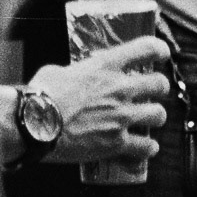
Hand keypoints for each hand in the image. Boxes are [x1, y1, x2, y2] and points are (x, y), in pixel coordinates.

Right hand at [28, 36, 169, 164]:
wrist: (34, 125)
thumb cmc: (39, 96)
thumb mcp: (58, 72)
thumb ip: (73, 73)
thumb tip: (71, 77)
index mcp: (105, 66)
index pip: (146, 49)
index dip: (159, 50)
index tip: (162, 54)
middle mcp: (119, 89)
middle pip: (159, 84)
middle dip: (159, 87)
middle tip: (153, 92)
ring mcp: (121, 116)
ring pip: (158, 114)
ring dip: (155, 117)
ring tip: (148, 120)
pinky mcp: (116, 143)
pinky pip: (146, 146)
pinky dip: (148, 148)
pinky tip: (145, 148)